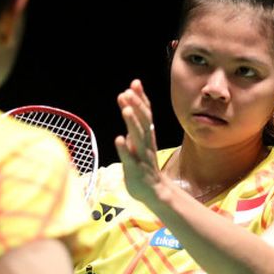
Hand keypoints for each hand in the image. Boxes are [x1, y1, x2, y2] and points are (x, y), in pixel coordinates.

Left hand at [114, 79, 163, 203]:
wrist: (154, 191)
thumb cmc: (143, 161)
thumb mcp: (140, 138)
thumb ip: (135, 120)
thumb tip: (129, 98)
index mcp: (148, 135)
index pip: (146, 113)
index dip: (141, 98)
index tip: (135, 83)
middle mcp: (146, 143)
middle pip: (144, 122)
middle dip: (136, 106)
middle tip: (127, 92)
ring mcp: (141, 156)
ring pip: (138, 138)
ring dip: (132, 123)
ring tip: (126, 109)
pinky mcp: (134, 170)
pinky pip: (129, 158)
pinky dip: (124, 148)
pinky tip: (119, 138)